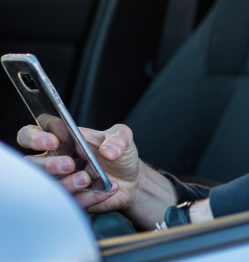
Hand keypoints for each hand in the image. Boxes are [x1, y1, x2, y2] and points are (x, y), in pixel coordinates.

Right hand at [17, 123, 139, 213]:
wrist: (131, 181)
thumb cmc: (119, 155)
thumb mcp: (123, 138)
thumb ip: (118, 138)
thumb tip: (107, 151)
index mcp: (61, 139)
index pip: (31, 133)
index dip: (36, 137)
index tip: (54, 141)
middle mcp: (54, 160)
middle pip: (30, 163)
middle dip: (47, 165)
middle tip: (69, 164)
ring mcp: (59, 181)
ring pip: (46, 186)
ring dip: (66, 183)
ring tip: (87, 178)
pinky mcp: (68, 199)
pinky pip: (69, 202)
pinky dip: (87, 198)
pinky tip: (105, 190)